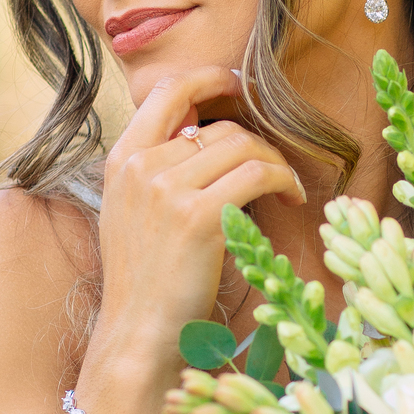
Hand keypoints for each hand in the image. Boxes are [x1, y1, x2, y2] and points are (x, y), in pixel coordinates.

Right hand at [88, 68, 305, 386]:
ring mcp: (166, 189)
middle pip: (219, 126)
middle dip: (258, 144)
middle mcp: (140, 167)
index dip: (210, 79)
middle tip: (275, 171)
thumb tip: (206, 136)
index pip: (168, 91)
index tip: (239, 87)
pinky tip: (292, 201)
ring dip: (275, 164)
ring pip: (243, 145)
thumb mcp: (133, 213)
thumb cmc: (146, 282)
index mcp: (122, 160)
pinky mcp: (198, 216)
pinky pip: (258, 174)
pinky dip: (284, 181)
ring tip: (286, 189)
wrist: (136, 335)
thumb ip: (158, 172)